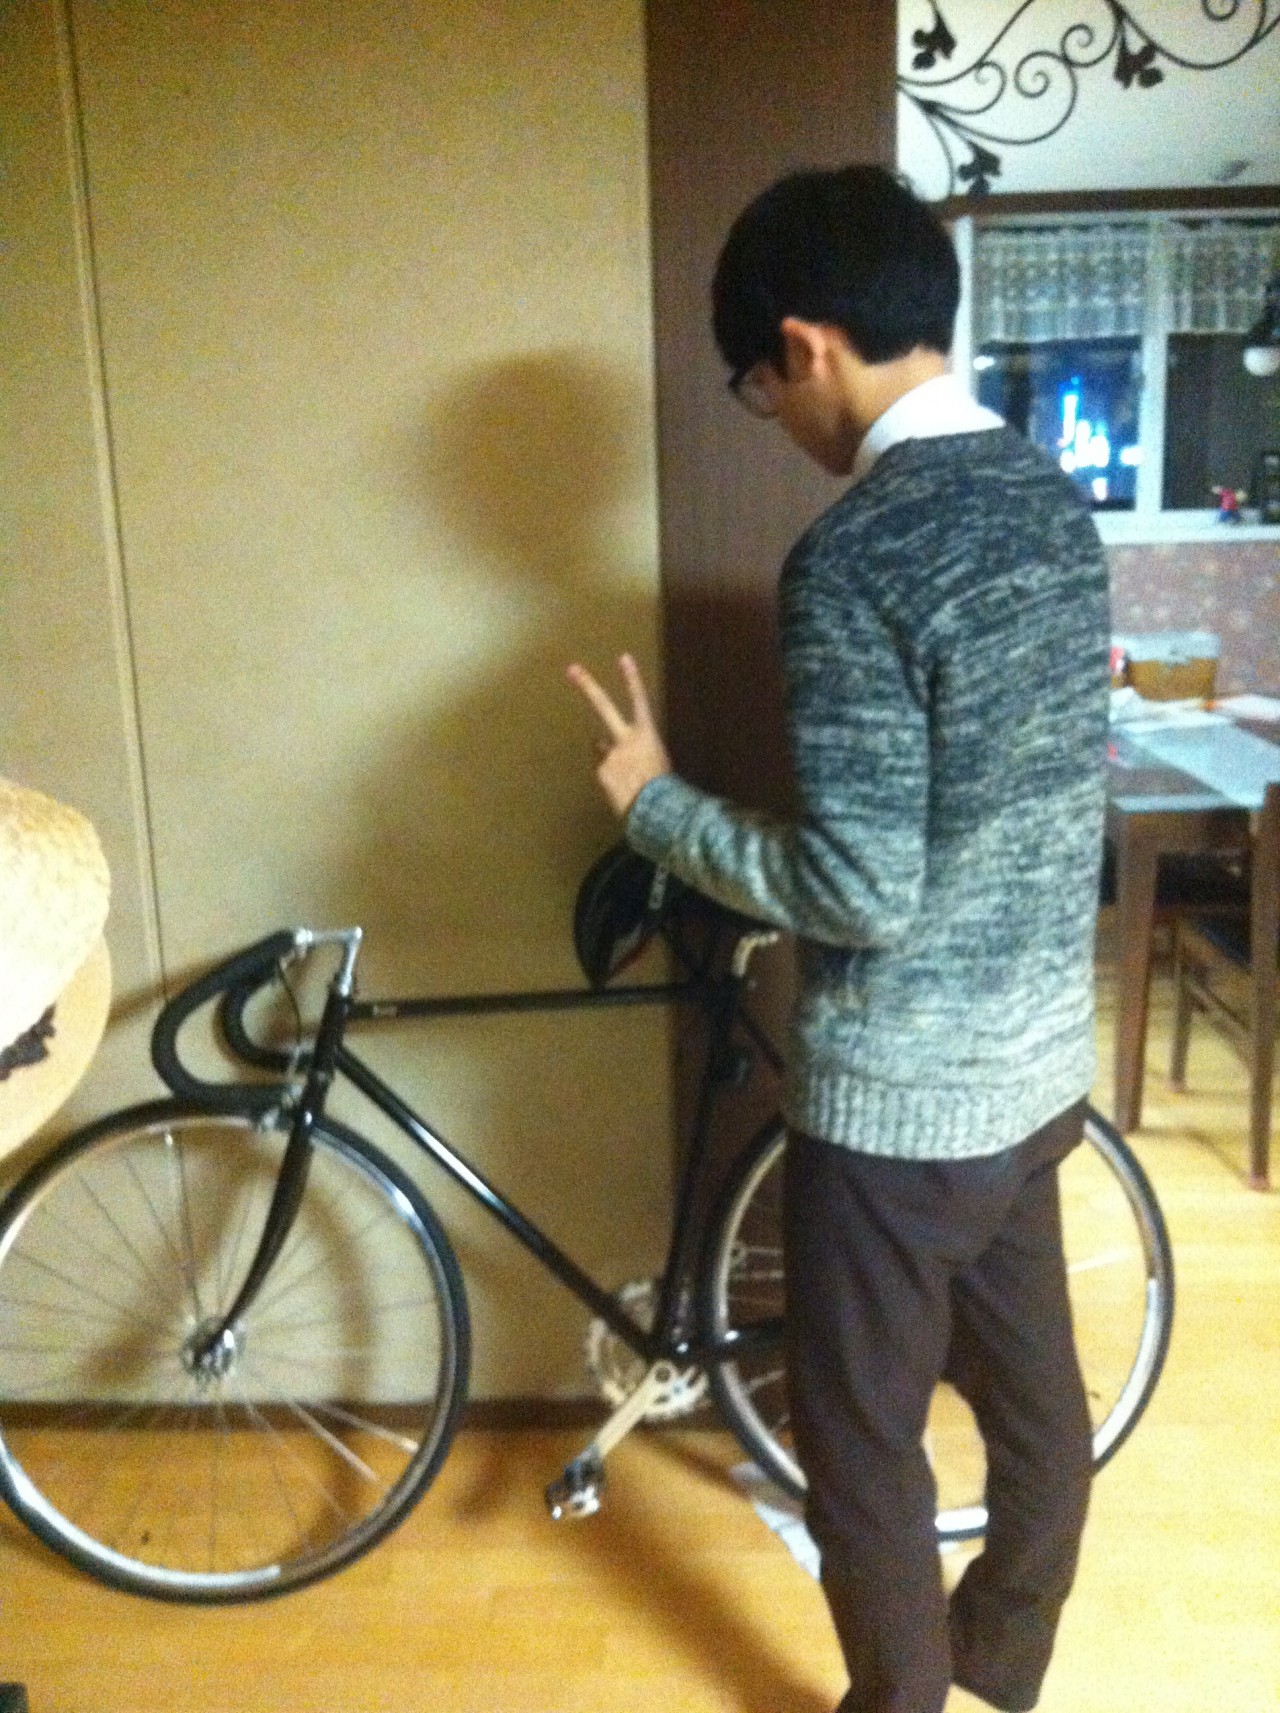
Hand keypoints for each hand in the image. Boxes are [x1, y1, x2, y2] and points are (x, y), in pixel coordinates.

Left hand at [566, 653, 671, 818]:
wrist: (657, 810)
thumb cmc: (666, 789)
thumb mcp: (660, 763)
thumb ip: (642, 752)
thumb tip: (627, 756)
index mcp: (648, 736)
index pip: (640, 701)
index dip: (632, 679)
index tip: (623, 657)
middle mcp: (626, 740)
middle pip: (604, 706)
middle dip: (588, 686)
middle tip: (572, 669)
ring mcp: (610, 754)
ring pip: (603, 753)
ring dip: (610, 761)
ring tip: (627, 781)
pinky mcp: (601, 772)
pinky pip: (603, 774)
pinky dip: (610, 781)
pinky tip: (623, 792)